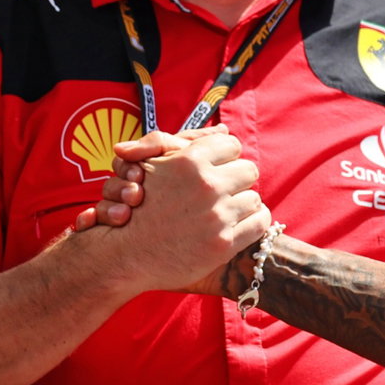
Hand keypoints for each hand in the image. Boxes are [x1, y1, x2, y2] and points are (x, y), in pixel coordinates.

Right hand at [88, 128, 269, 292]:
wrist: (125, 254)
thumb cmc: (138, 204)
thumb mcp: (152, 162)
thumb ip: (186, 141)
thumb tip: (223, 130)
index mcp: (190, 160)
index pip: (232, 145)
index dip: (224, 156)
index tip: (217, 168)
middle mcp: (206, 186)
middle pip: (248, 170)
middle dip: (236, 179)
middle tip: (223, 191)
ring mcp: (217, 216)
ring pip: (254, 198)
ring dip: (242, 203)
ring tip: (225, 210)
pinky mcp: (223, 244)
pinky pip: (260, 222)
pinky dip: (251, 222)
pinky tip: (236, 224)